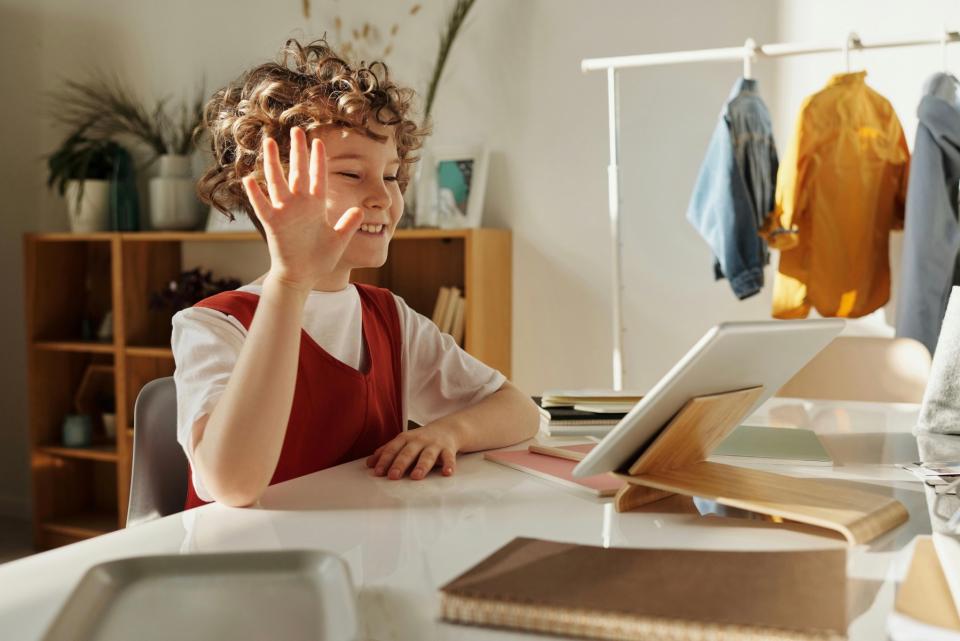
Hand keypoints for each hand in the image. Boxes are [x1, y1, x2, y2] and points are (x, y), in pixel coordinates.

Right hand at [242, 126, 362, 290]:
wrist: (302, 276)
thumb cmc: (319, 258)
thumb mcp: (339, 240)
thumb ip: (348, 224)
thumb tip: (360, 211)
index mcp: (316, 205)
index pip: (318, 177)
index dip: (318, 160)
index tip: (318, 141)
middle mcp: (299, 204)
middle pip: (298, 172)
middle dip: (298, 151)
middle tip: (296, 130)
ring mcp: (285, 212)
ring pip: (277, 182)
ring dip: (273, 163)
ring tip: (269, 142)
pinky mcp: (273, 224)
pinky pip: (262, 206)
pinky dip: (256, 194)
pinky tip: (248, 179)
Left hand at [365, 423, 460, 479]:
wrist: (448, 428)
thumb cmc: (422, 439)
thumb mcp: (403, 442)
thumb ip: (387, 451)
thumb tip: (369, 464)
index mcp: (406, 439)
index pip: (393, 449)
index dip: (385, 460)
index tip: (378, 472)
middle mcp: (419, 441)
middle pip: (408, 452)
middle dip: (400, 464)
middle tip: (393, 476)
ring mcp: (434, 445)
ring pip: (427, 455)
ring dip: (422, 466)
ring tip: (416, 476)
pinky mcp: (448, 450)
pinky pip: (449, 458)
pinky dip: (449, 465)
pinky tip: (447, 473)